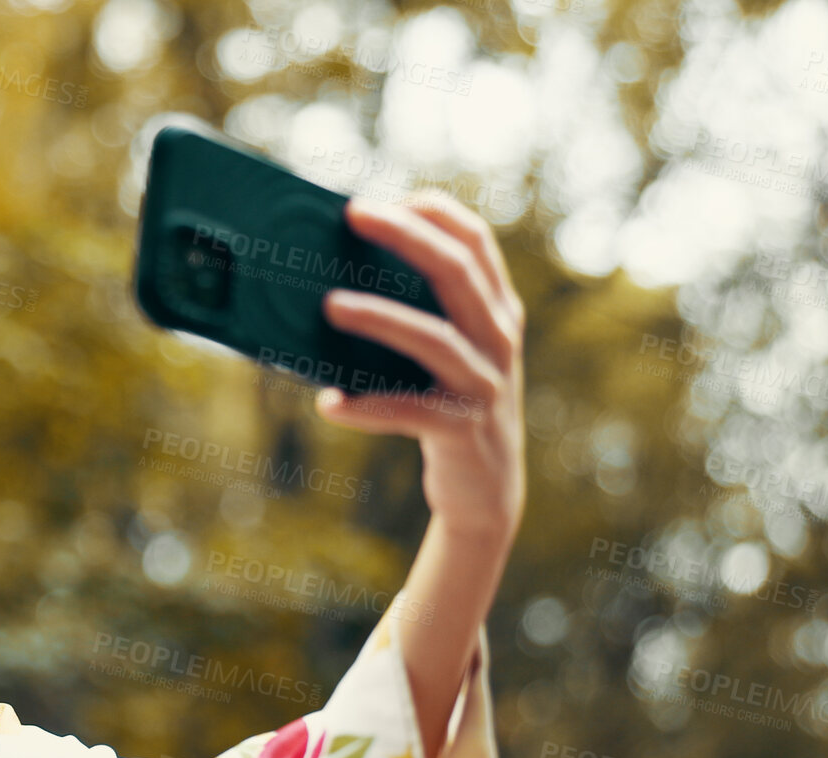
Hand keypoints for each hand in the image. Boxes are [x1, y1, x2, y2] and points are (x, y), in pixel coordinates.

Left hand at [316, 189, 526, 542]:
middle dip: (405, 235)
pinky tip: (329, 403)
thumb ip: (415, 314)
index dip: (435, 211)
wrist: (485, 489)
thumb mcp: (445, 354)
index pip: (476, 241)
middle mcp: (498, 339)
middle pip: (457, 271)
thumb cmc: (447, 405)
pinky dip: (365, 407)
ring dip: (379, 317)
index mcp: (496, 310)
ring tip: (330, 305)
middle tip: (353, 214)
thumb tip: (333, 279)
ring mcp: (484, 383)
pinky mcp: (461, 427)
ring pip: (434, 338)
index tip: (387, 197)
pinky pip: (408, 410)